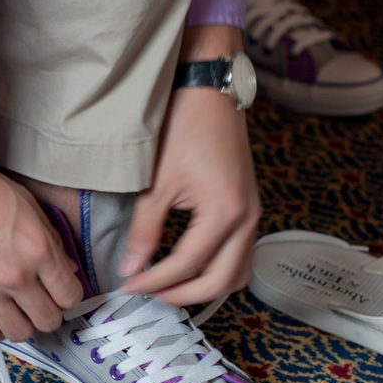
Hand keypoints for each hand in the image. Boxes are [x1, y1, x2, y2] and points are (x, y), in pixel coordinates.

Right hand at [0, 147, 83, 341]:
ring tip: (17, 311)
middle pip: (48, 320)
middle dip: (49, 313)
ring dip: (23, 324)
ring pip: (19, 333)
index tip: (62, 293)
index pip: (70, 295)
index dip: (69, 296)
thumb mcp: (26, 203)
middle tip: (42, 303)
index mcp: (38, 249)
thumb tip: (65, 267)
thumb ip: (50, 239)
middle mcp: (15, 275)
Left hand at [118, 26, 261, 304]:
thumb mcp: (155, 182)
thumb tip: (133, 267)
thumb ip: (144, 230)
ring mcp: (253, 213)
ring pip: (238, 273)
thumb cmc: (184, 125)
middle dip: (182, 294)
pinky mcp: (250, 206)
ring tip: (169, 283)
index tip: (129, 286)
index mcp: (224, 213)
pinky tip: (190, 263)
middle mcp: (247, 218)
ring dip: (206, 286)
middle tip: (149, 292)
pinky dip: (218, 267)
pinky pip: (241, 253)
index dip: (154, 281)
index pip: (187, 266)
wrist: (209, 88)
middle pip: (220, 282)